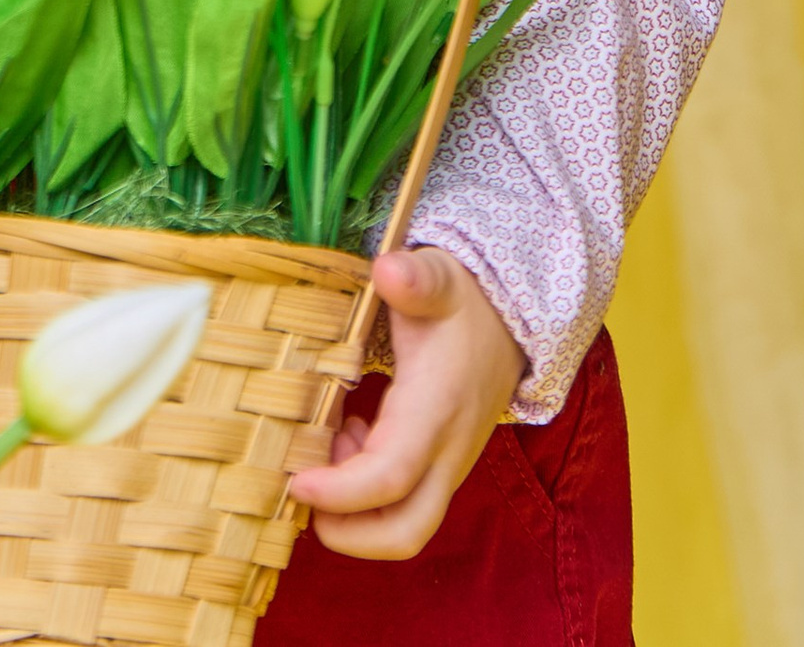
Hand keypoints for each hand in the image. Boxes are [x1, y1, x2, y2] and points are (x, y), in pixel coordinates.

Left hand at [285, 248, 523, 558]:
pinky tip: (352, 435)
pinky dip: (366, 492)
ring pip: (405, 526)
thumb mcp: (439, 277)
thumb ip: (416, 276)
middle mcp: (446, 453)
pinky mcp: (440, 467)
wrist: (510, 321)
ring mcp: (447, 466)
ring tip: (332, 440)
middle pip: (404, 531)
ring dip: (355, 510)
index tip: (294, 479)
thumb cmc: (464, 301)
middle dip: (347, 533)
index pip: (389, 478)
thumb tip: (388, 270)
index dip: (338, 491)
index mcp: (436, 411)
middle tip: (302, 487)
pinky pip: (405, 505)